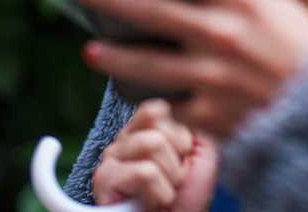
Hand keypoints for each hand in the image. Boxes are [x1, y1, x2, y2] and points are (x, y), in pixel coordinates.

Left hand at [76, 0, 307, 139]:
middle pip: (149, 8)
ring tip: (93, 48)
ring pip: (144, 64)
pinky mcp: (212, 117)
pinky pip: (169, 105)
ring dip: (112, 55)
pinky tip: (135, 93)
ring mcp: (214, 78)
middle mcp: (224, 35)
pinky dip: (151, 99)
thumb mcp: (274, 8)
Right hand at [92, 99, 219, 210]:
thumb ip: (194, 125)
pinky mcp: (104, 180)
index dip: (180, 139)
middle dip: (176, 162)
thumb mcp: (203, 154)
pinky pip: (145, 172)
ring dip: (170, 178)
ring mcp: (110, 159)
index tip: (181, 162)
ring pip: (152, 144)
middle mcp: (122, 140)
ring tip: (163, 195)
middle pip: (159, 128)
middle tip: (171, 184)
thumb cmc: (187, 197)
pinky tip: (152, 205)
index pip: (158, 110)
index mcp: (143, 129)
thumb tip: (176, 106)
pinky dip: (160, 194)